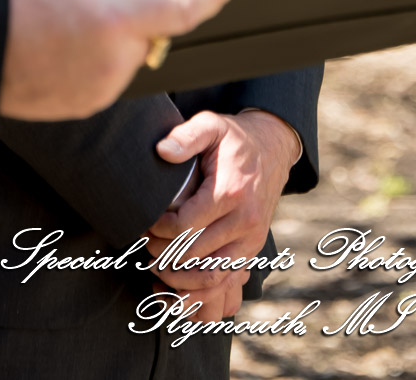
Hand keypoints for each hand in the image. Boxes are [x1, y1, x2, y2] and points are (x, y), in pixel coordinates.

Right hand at [0, 0, 232, 120]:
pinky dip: (93, 59)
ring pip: (126, 54)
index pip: (181, 8)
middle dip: (134, 12)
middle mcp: (116, 59)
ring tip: (67, 24)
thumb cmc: (8, 4)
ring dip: (111, 37)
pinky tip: (60, 46)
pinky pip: (105, 76)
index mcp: (115, 18)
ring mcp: (101, 88)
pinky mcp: (84, 105)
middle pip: (149, 31)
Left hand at [142, 111, 299, 316]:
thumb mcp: (211, 124)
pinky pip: (226, 283)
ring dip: (178, 279)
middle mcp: (245, 222)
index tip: (144, 221)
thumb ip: (185, 136)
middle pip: (195, 256)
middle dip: (162, 254)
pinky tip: (175, 283)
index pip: (185, 227)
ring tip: (154, 264)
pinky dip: (199, 291)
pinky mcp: (252, 252)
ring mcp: (252, 240)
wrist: (272, 149)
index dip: (157, 229)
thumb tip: (161, 151)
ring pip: (212, 277)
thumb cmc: (234, 139)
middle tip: (142, 243)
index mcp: (231, 192)